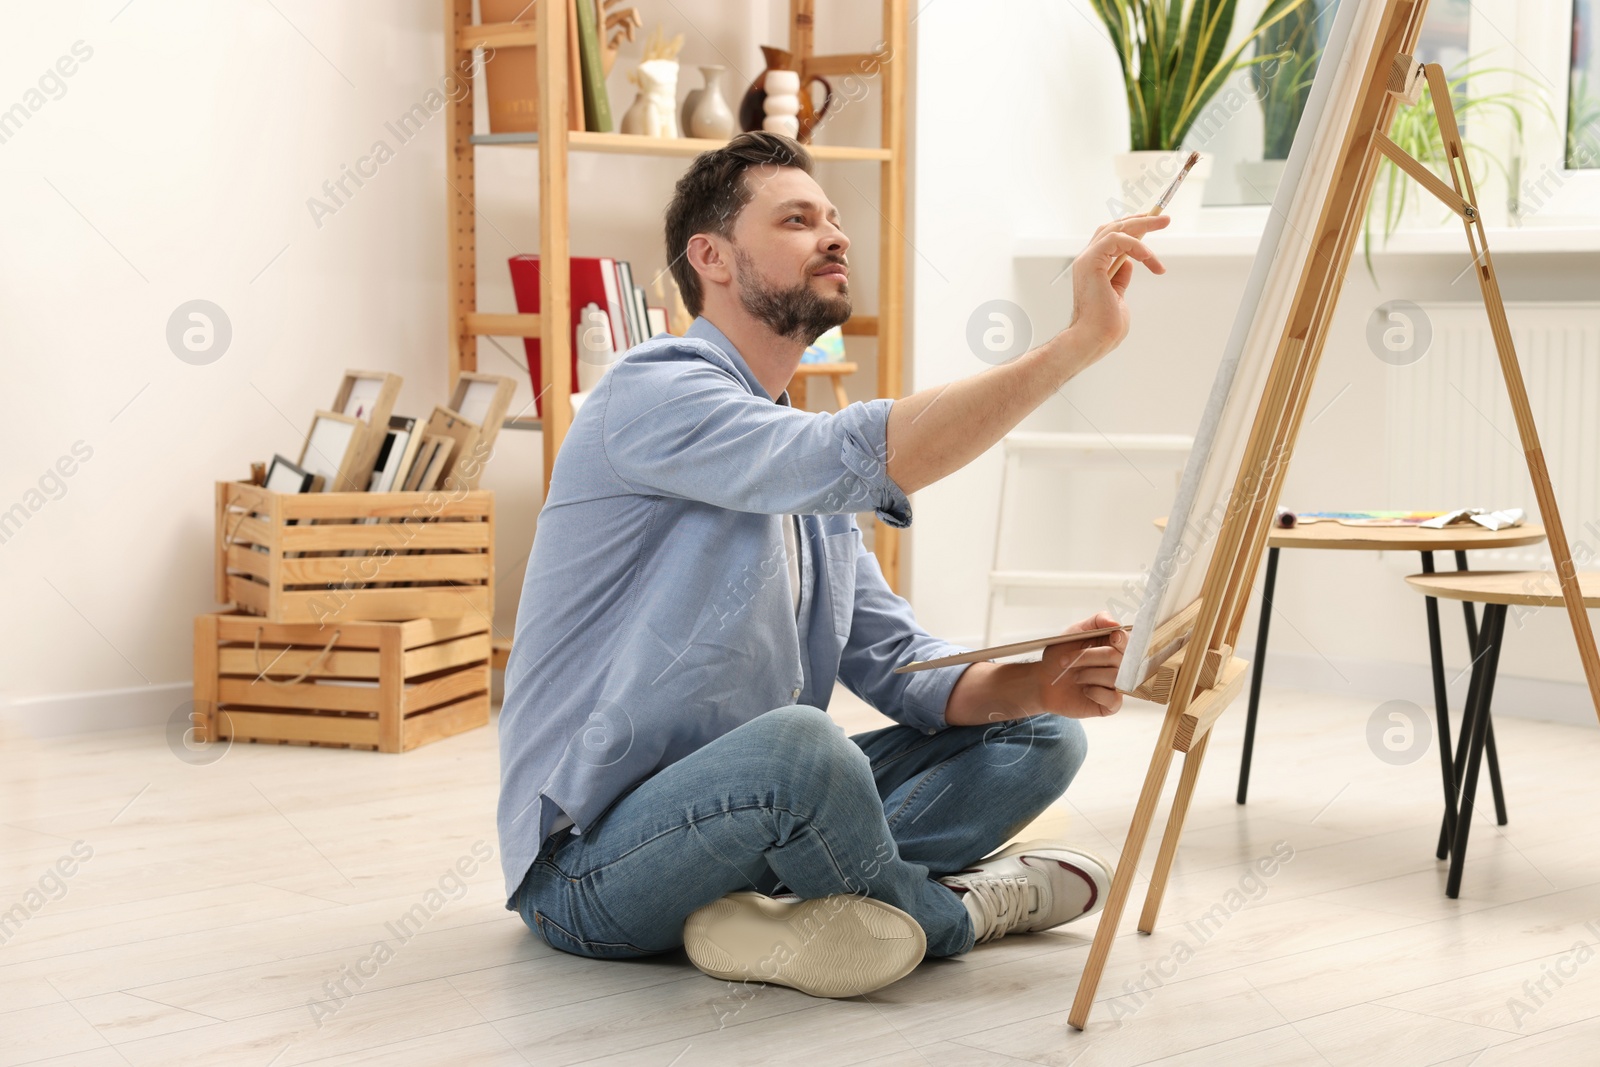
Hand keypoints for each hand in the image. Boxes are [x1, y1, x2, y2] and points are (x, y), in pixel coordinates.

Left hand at [1033, 612, 1126, 718]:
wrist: (1043, 681)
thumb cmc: (1060, 656)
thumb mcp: (1074, 632)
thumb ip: (1096, 621)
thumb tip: (1115, 623)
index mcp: (1114, 647)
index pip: (1129, 642)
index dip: (1123, 640)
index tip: (1113, 637)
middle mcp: (1120, 666)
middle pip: (1118, 658)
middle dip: (1088, 657)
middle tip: (1065, 660)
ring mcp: (1116, 686)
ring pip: (1114, 677)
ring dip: (1088, 675)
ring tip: (1075, 677)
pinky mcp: (1110, 705)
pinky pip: (1113, 699)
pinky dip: (1095, 693)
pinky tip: (1084, 691)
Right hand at [1058, 215, 1168, 367]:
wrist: (1094, 338)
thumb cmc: (1105, 325)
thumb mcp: (1118, 295)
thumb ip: (1121, 278)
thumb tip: (1129, 263)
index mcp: (1092, 267)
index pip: (1110, 237)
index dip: (1131, 227)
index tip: (1152, 224)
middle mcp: (1087, 260)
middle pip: (1113, 227)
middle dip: (1140, 219)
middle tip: (1163, 218)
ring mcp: (1087, 260)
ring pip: (1116, 228)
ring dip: (1143, 224)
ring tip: (1163, 223)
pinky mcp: (1091, 262)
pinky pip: (1117, 240)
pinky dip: (1136, 245)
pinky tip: (1149, 258)